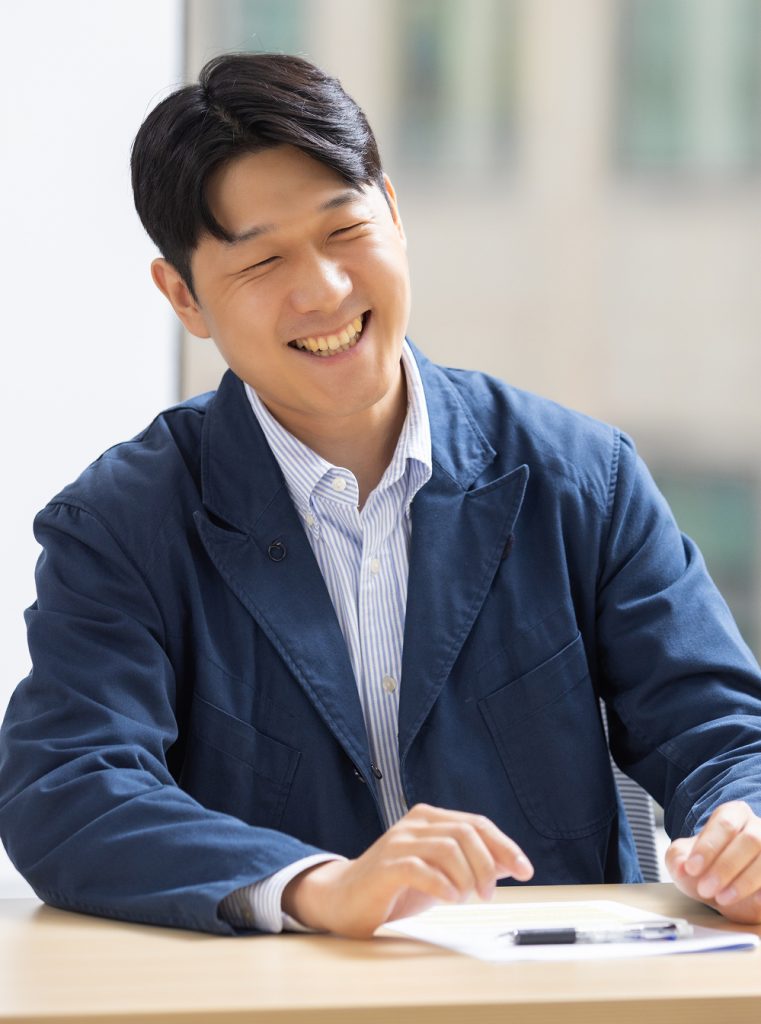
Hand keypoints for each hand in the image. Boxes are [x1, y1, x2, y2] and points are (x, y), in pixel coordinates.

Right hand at [282, 802, 533, 937]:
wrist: (342, 899)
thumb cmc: (395, 887)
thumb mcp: (440, 874)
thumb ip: (469, 864)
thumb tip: (508, 864)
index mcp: (429, 819)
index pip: (476, 823)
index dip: (504, 846)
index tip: (525, 870)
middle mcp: (414, 824)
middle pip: (465, 831)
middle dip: (487, 863)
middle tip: (490, 893)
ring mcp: (397, 842)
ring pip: (447, 846)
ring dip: (467, 875)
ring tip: (468, 898)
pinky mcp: (385, 867)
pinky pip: (420, 868)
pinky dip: (442, 884)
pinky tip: (450, 898)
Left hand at [665, 800, 760, 923]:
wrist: (724, 884)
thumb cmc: (706, 865)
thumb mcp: (684, 858)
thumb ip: (678, 859)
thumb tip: (681, 867)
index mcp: (733, 814)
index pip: (725, 824)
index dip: (708, 847)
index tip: (691, 868)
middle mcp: (757, 828)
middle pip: (750, 840)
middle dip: (726, 867)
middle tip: (705, 888)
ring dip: (744, 882)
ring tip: (722, 899)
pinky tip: (753, 902)